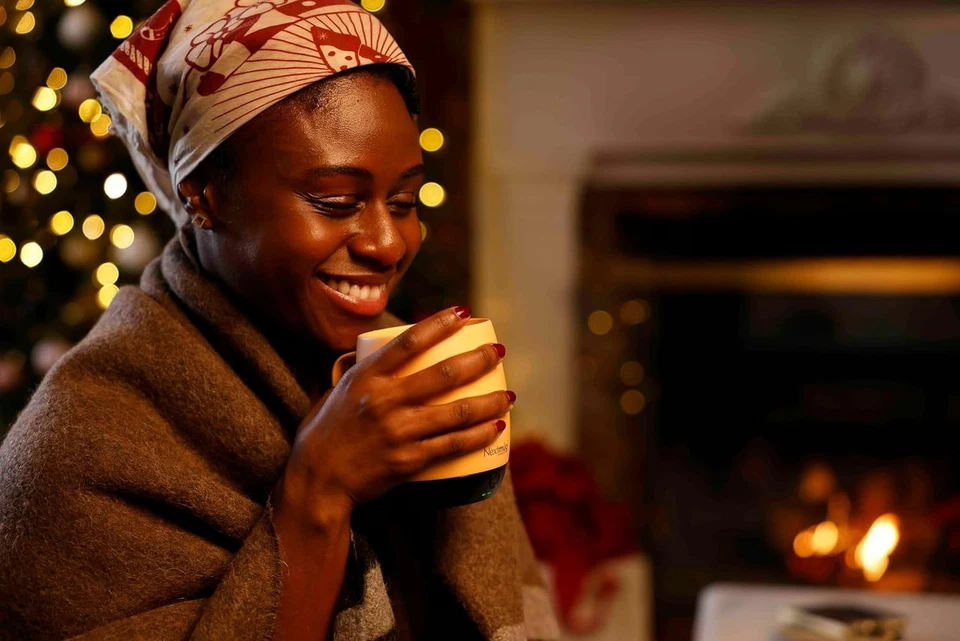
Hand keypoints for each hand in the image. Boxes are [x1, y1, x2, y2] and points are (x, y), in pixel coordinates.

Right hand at [275, 307, 511, 522]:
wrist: (317, 481)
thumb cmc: (324, 433)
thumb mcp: (338, 391)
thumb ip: (365, 372)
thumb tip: (386, 351)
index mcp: (366, 378)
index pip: (409, 342)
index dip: (439, 324)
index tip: (462, 312)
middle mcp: (385, 401)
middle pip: (443, 374)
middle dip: (478, 360)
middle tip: (498, 353)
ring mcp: (400, 432)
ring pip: (457, 412)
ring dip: (489, 401)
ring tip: (508, 395)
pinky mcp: (410, 460)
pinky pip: (453, 444)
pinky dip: (478, 434)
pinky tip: (496, 426)